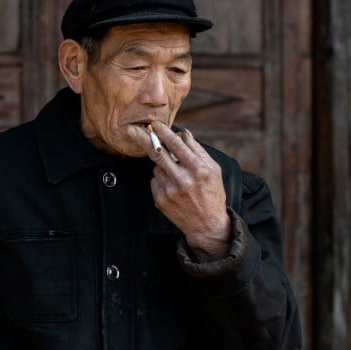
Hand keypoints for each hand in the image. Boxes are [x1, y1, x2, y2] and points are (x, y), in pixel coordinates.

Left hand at [147, 123, 230, 259]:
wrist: (207, 225)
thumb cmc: (212, 194)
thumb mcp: (214, 170)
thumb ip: (198, 150)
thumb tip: (183, 133)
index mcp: (198, 169)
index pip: (176, 144)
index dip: (163, 132)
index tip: (154, 124)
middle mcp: (183, 180)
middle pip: (158, 153)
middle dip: (146, 139)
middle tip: (136, 130)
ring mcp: (170, 191)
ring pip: (156, 167)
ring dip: (162, 165)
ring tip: (176, 174)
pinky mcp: (160, 200)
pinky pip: (154, 180)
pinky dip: (161, 179)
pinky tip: (173, 187)